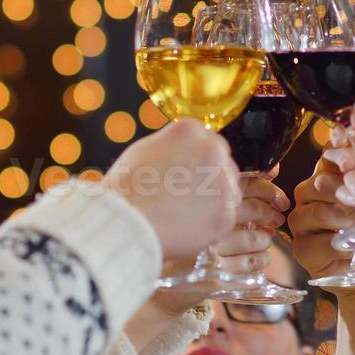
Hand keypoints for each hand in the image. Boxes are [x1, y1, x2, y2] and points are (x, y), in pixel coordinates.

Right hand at [103, 119, 239, 262]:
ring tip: (184, 211)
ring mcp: (223, 182)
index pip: (209, 141)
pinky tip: (188, 224)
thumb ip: (173, 146)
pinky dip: (211, 223)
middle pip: (223, 163)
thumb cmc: (127, 189)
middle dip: (209, 178)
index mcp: (190, 131)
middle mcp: (212, 150)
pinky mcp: (226, 213)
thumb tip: (184, 153)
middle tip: (186, 195)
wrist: (125, 221)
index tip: (189, 173)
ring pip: (229, 190)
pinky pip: (225, 216)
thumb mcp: (146, 149)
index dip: (198, 160)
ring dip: (214, 199)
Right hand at [152, 169, 290, 315]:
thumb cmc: (177, 233)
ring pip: (253, 239)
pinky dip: (260, 260)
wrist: (157, 276)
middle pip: (253, 209)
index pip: (245, 184)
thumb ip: (230, 187)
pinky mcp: (213, 274)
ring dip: (264, 238)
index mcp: (200, 197)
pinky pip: (248, 264)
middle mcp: (202, 220)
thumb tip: (274, 171)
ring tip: (264, 239)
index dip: (268, 189)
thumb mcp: (197, 205)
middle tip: (276, 218)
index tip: (279, 198)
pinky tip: (260, 258)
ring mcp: (208, 249)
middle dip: (270, 213)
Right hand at [290, 157, 354, 283]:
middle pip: (319, 181)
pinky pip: (318, 243)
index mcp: (335, 171)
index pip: (329, 154)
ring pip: (316, 212)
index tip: (351, 158)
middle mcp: (315, 193)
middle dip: (343, 186)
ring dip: (342, 218)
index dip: (337, 152)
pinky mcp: (305, 249)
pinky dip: (344, 247)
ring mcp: (306, 221)